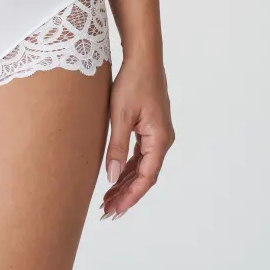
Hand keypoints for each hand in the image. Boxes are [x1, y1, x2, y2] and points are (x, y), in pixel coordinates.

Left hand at [100, 55, 174, 219]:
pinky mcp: (151, 128)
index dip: (130, 197)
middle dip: (126, 194)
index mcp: (159, 139)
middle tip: (107, 212)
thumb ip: (116, 147)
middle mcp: (163, 140)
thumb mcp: (120, 115)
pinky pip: (140, 155)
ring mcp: (158, 134)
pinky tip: (115, 177)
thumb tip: (112, 178)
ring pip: (142, 167)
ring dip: (126, 183)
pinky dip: (128, 167)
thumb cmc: (133, 82)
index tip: (115, 211)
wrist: (143, 58)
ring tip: (108, 199)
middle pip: (145, 176)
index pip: (146, 177)